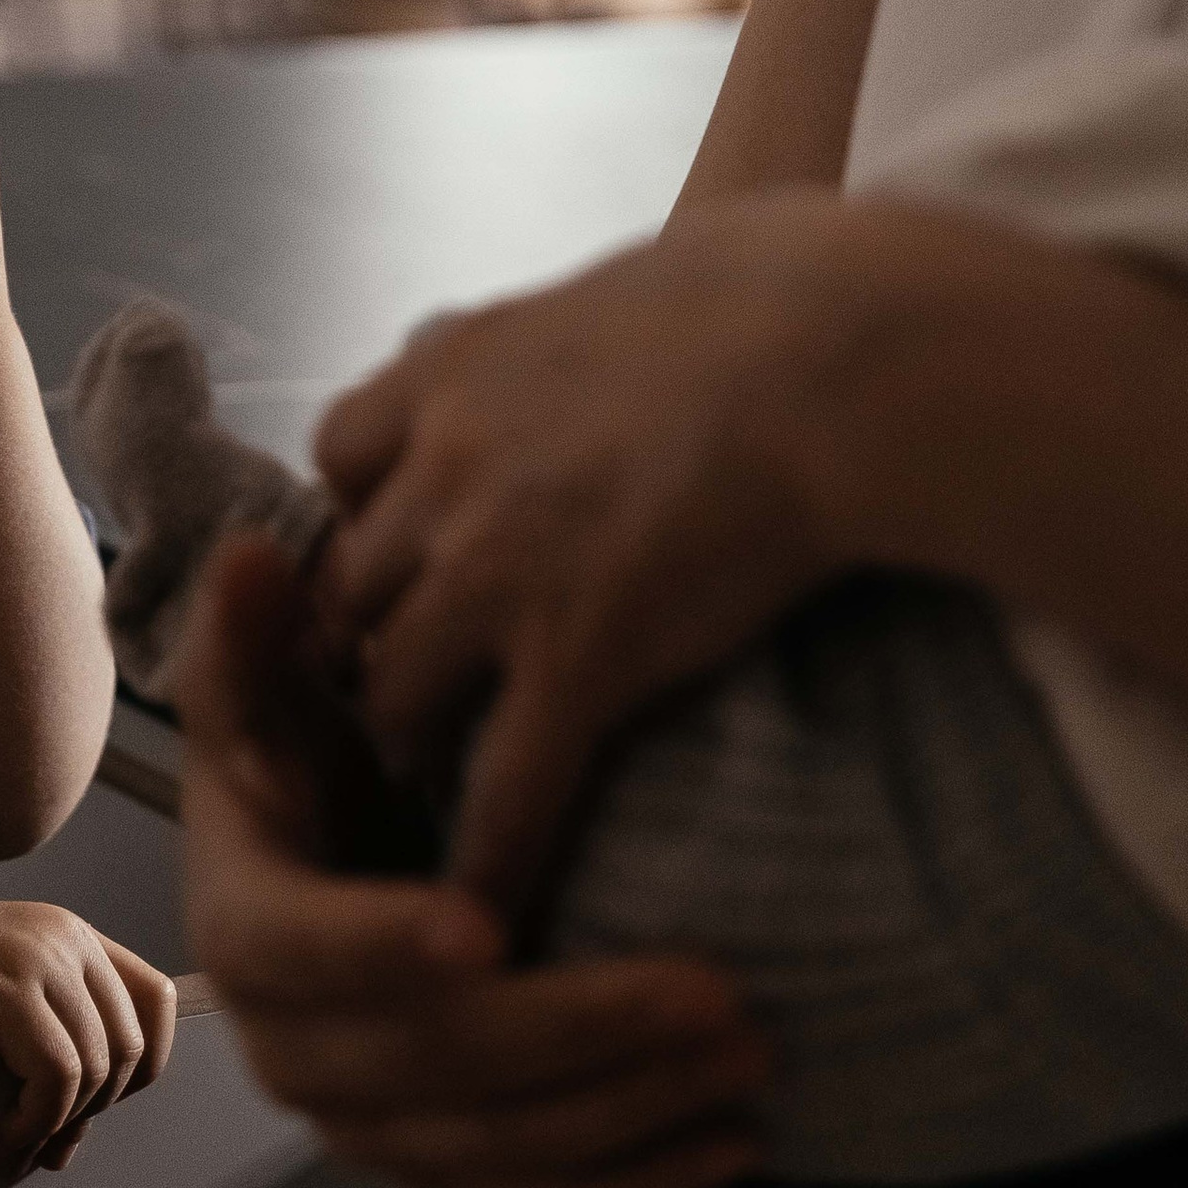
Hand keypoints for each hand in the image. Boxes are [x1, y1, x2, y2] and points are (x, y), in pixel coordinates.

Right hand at [0, 885, 177, 1175]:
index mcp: (73, 934)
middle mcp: (66, 939)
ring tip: (17, 1151)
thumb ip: (48, 1035)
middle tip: (48, 1147)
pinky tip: (2, 1144)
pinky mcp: (8, 994)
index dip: (144, 1065)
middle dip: (96, 1112)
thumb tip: (76, 1135)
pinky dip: (35, 1126)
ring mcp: (40, 961)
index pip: (157, 1000)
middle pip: (132, 1046)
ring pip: (97, 1069)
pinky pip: (56, 1080)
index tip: (95, 1107)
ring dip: (60, 1128)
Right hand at [180, 540, 769, 1187]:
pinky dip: (636, 1179)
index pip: (301, 949)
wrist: (318, 861)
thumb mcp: (268, 690)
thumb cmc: (303, 759)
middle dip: (577, 1034)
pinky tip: (735, 1145)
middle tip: (715, 994)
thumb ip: (256, 633)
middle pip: (429, 1064)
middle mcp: (291, 1050)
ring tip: (753, 1052)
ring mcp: (366, 1124)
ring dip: (631, 1107)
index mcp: (242, 929)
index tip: (486, 922)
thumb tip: (255, 556)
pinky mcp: (439, 1162)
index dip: (382, 943)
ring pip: (497, 1146)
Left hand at [314, 192, 867, 921]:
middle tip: (395, 697)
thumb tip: (633, 302)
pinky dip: (486, 859)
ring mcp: (498, 571)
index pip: (344, 453)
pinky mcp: (577, 656)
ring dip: (407, 744)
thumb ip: (590, 316)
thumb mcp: (638, 271)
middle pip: (354, 585)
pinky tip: (488, 916)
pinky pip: (504, 787)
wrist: (843, 351)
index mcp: (454, 368)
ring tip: (428, 791)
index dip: (367, 514)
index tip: (401, 552)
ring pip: (394, 690)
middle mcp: (445, 470)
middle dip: (368, 643)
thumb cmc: (781, 288)